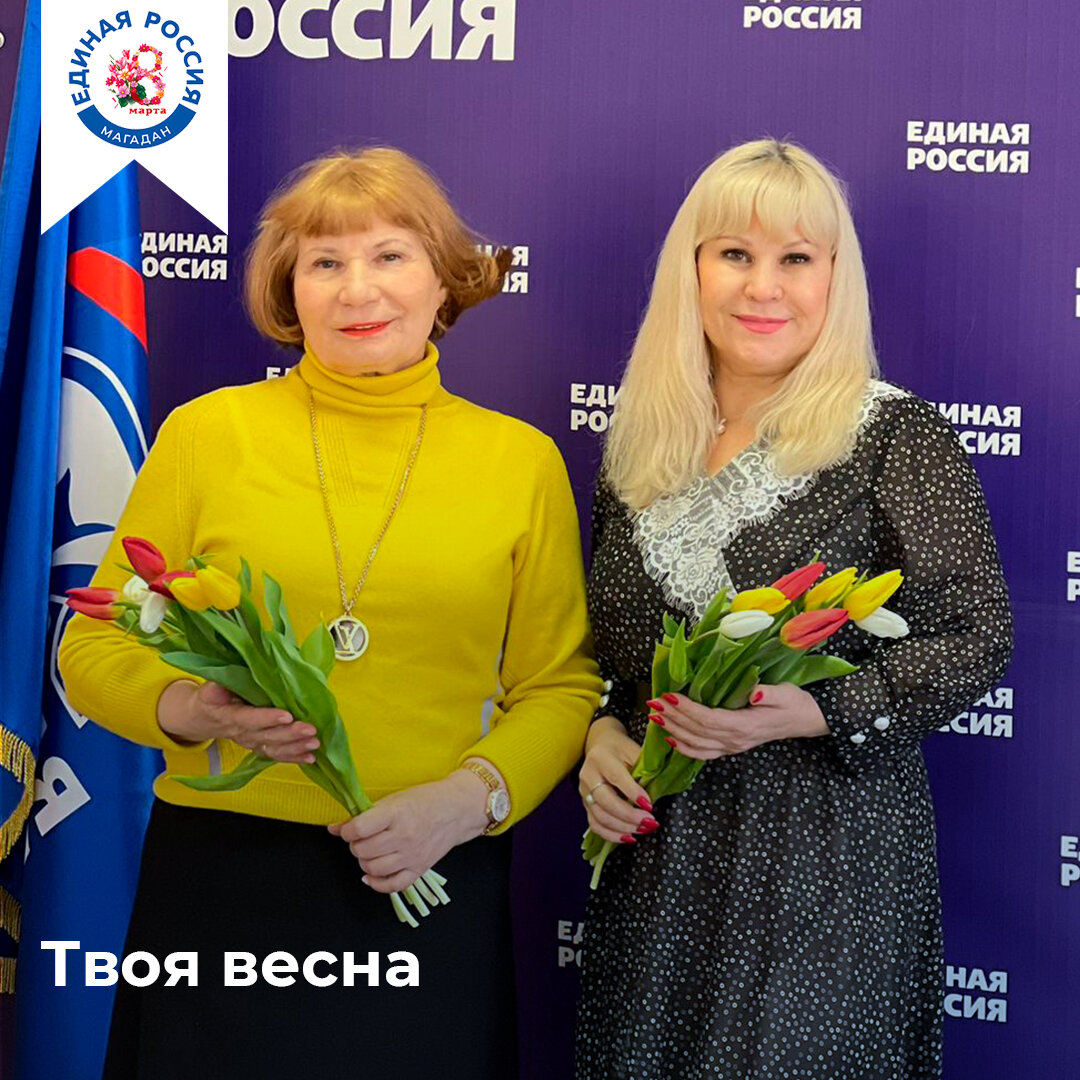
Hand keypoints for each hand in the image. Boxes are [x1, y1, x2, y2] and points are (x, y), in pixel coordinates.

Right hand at [156, 680, 318, 763]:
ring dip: (296, 747)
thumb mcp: (208, 690)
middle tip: (311, 729)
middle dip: (291, 734)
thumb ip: (216, 688)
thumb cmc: (210, 700)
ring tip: (315, 743)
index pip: (250, 719)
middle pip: (268, 736)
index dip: (268, 718)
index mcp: (229, 716)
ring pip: (275, 748)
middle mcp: (242, 733)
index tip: (287, 715)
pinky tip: (310, 757)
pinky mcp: (259, 747)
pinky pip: (277, 755)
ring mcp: (252, 743)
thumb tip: (222, 683)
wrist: (203, 719)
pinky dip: (294, 757)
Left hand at [328, 771, 488, 893]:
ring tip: (370, 851)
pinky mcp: (419, 869)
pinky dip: (377, 883)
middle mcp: (404, 837)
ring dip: (365, 861)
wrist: (457, 809)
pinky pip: (392, 886)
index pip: (359, 829)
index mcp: (396, 814)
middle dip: (356, 845)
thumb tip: (334, 827)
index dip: (347, 830)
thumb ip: (365, 814)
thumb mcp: (394, 800)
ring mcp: (412, 856)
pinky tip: (371, 875)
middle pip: (363, 850)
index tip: (349, 828)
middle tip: (362, 838)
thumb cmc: (425, 800)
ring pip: (373, 869)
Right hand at [578, 716, 658, 843]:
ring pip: (600, 817)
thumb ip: (642, 770)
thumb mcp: (634, 751)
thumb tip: (654, 796)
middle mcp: (588, 776)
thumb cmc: (621, 749)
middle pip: (606, 801)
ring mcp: (584, 792)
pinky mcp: (585, 804)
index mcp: (601, 758)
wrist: (601, 745)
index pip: (616, 778)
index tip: (650, 805)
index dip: (633, 793)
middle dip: (629, 815)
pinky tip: (628, 837)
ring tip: (643, 829)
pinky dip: (612, 835)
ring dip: (623, 827)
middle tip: (649, 821)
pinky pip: (595, 825)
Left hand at [650, 683, 827, 760]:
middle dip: (673, 717)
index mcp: (745, 726)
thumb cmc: (794, 703)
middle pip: (697, 731)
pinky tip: (672, 739)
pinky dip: (685, 748)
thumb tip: (754, 692)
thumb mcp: (785, 693)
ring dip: (674, 731)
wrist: (806, 720)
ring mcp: (733, 747)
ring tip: (656, 718)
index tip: (669, 695)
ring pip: (697, 744)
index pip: (708, 719)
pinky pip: (704, 753)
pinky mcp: (732, 747)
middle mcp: (736, 740)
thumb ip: (769, 694)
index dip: (687, 709)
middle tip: (653, 703)